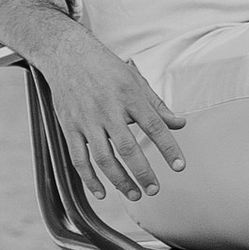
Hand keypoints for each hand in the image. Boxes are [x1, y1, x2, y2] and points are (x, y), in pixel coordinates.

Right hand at [37, 26, 188, 202]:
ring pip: (103, 158)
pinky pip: (79, 159)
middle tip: (154, 189)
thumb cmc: (106, 68)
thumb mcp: (136, 81)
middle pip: (127, 147)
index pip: (154, 126)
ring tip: (134, 194)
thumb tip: (180, 124)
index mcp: (129, 95)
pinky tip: (102, 193)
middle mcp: (108, 109)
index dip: (168, 148)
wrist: (68, 54)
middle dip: (143, 172)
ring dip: (119, 181)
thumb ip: (157, 106)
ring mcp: (87, 120)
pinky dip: (89, 179)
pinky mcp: (69, 127)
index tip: (180, 166)